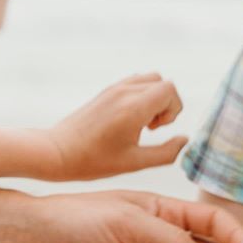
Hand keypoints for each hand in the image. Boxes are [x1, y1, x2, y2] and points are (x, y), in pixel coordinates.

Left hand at [45, 73, 187, 180]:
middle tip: (150, 127)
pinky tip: (130, 119)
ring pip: (150, 79)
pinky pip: (135, 82)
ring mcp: (114, 89)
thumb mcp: (135, 163)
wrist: (57, 152)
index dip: (174, 109)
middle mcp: (125, 92)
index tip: (157, 129)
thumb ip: (166, 153)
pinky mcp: (106, 91)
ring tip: (142, 122)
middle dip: (166, 104)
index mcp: (133, 108)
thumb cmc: (94, 161)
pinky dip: (141, 96)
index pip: (170, 90)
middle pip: (163, 82)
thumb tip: (185, 141)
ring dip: (154, 98)